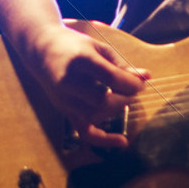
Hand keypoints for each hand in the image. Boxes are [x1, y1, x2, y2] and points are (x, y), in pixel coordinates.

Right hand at [21, 23, 148, 149]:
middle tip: (131, 90)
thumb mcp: (99, 48)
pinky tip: (122, 142)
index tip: (141, 82)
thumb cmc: (74, 46)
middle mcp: (68, 82)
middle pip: (103, 100)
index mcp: (80, 60)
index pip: (111, 78)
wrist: (41, 49)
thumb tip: (147, 77)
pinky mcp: (64, 110)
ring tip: (121, 97)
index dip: (132, 83)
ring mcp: (64, 99)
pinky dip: (104, 139)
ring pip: (96, 115)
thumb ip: (122, 64)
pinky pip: (84, 131)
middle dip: (125, 98)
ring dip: (115, 109)